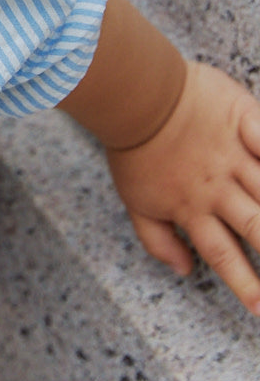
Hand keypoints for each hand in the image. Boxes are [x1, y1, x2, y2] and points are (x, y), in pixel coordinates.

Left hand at [106, 61, 259, 312]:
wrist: (135, 95)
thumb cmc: (134, 148)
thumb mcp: (135, 200)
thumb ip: (158, 239)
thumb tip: (183, 270)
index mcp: (192, 208)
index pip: (224, 254)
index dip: (245, 285)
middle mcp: (218, 187)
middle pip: (257, 227)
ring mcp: (233, 154)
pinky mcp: (243, 120)